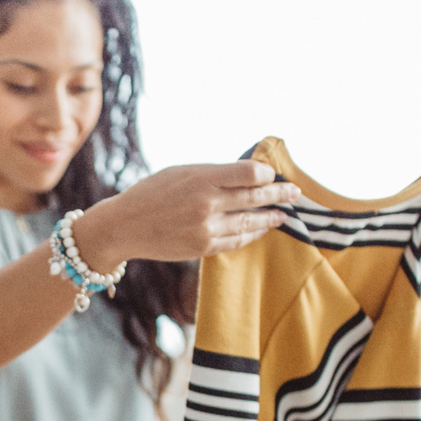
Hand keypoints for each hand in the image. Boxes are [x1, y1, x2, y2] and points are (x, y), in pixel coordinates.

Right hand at [72, 162, 301, 268]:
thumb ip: (214, 174)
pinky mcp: (202, 248)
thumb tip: (249, 175)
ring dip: (270, 218)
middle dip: (279, 195)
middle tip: (295, 193)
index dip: (267, 175)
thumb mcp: (181, 172)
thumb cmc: (152, 192)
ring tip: (283, 215)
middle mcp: (206, 204)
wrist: (124, 226)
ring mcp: (205, 229)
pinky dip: (251, 234)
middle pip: (255, 198)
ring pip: (249, 222)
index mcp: (201, 178)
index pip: (249, 174)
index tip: (273, 175)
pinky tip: (261, 228)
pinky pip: (236, 241)